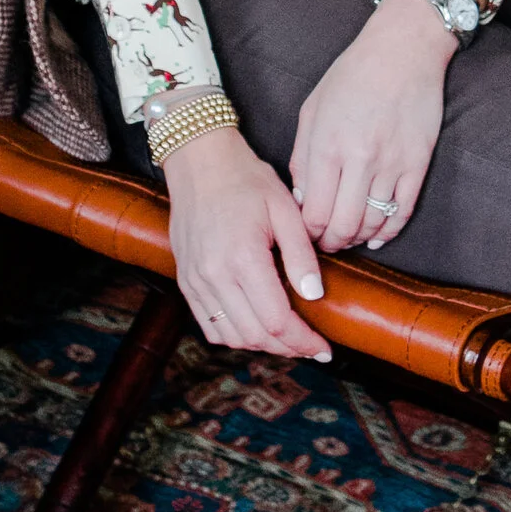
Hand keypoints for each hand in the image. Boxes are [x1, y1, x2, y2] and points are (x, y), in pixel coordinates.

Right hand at [163, 126, 332, 360]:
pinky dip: (234, 336)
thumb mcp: (285, 210)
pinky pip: (209, 325)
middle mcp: (214, 275)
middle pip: (255, 335)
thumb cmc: (246, 179)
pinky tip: (255, 329)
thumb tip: (315, 295)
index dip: (303, 340)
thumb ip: (301, 256)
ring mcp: (195, 280)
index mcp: (242, 258)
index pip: (276, 320)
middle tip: (312, 347)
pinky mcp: (186, 280)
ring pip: (230, 336)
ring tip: (287, 339)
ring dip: (262, 346)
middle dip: (288, 348)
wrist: (199, 163)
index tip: (324, 347)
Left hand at [290, 0, 454, 253]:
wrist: (404, 48)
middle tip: (328, 243)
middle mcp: (360, 158)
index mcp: (327, 144)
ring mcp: (392, 162)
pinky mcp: (418, 163)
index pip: (314, 212)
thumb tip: (302, 200)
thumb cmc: (353, 74)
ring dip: (358, 238)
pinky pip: (403, 212)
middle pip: (343, 226)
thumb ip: (302, 157)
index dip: (309, 233)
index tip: (308, 234)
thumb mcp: (313, 109)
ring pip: (373, 223)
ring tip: (350, 236)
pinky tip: (378, 235)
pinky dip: (389, 231)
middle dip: (332, 243)